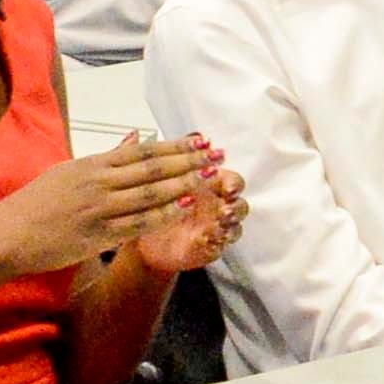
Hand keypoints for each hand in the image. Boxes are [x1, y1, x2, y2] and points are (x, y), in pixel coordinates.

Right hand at [0, 132, 228, 276]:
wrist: (8, 234)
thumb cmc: (38, 203)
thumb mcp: (70, 171)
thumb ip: (106, 157)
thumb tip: (135, 136)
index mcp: (92, 164)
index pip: (142, 151)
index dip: (174, 145)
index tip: (201, 139)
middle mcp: (98, 183)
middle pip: (151, 169)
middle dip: (187, 161)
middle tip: (217, 155)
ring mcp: (98, 209)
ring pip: (149, 194)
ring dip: (182, 184)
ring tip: (209, 177)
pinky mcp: (97, 236)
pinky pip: (137, 223)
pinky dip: (163, 215)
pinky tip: (184, 208)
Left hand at [123, 146, 243, 278]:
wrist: (143, 238)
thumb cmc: (157, 206)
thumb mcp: (159, 180)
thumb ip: (173, 158)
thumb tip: (178, 135)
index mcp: (210, 187)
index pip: (230, 180)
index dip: (232, 180)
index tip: (225, 181)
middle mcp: (217, 206)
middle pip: (240, 202)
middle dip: (237, 201)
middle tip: (228, 199)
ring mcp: (215, 228)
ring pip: (236, 225)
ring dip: (231, 220)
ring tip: (222, 217)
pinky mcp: (209, 248)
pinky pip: (220, 245)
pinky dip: (216, 240)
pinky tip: (208, 236)